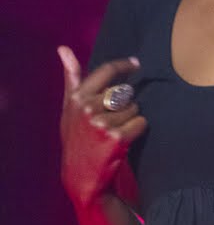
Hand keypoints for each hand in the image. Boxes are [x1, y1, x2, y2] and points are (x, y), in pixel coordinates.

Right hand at [58, 46, 146, 207]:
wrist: (80, 176)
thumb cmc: (76, 137)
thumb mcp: (69, 107)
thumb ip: (71, 77)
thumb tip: (63, 48)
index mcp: (77, 97)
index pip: (107, 70)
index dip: (125, 65)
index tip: (136, 64)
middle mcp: (88, 107)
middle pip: (125, 91)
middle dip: (124, 103)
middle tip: (113, 120)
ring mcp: (101, 123)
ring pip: (134, 107)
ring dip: (130, 118)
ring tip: (115, 131)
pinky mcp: (116, 138)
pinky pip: (140, 122)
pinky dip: (138, 129)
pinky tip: (124, 139)